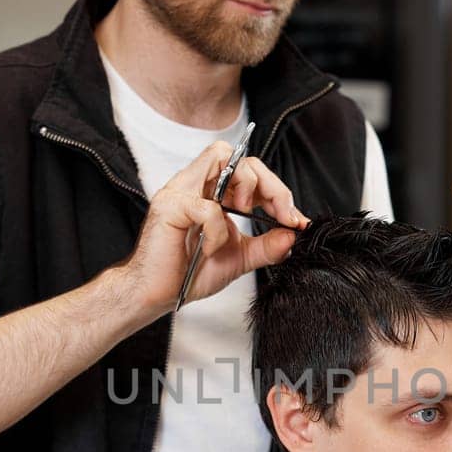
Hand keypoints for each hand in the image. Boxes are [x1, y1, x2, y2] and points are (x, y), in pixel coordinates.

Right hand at [123, 142, 306, 319]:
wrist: (156, 295)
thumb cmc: (188, 273)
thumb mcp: (239, 258)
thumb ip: (266, 247)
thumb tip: (293, 235)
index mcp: (213, 193)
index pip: (250, 169)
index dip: (277, 189)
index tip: (294, 219)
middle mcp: (197, 185)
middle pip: (240, 156)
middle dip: (270, 184)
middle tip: (280, 214)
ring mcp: (182, 191)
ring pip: (222, 157)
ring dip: (244, 186)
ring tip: (242, 214)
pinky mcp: (170, 206)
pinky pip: (208, 207)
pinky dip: (217, 231)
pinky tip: (210, 249)